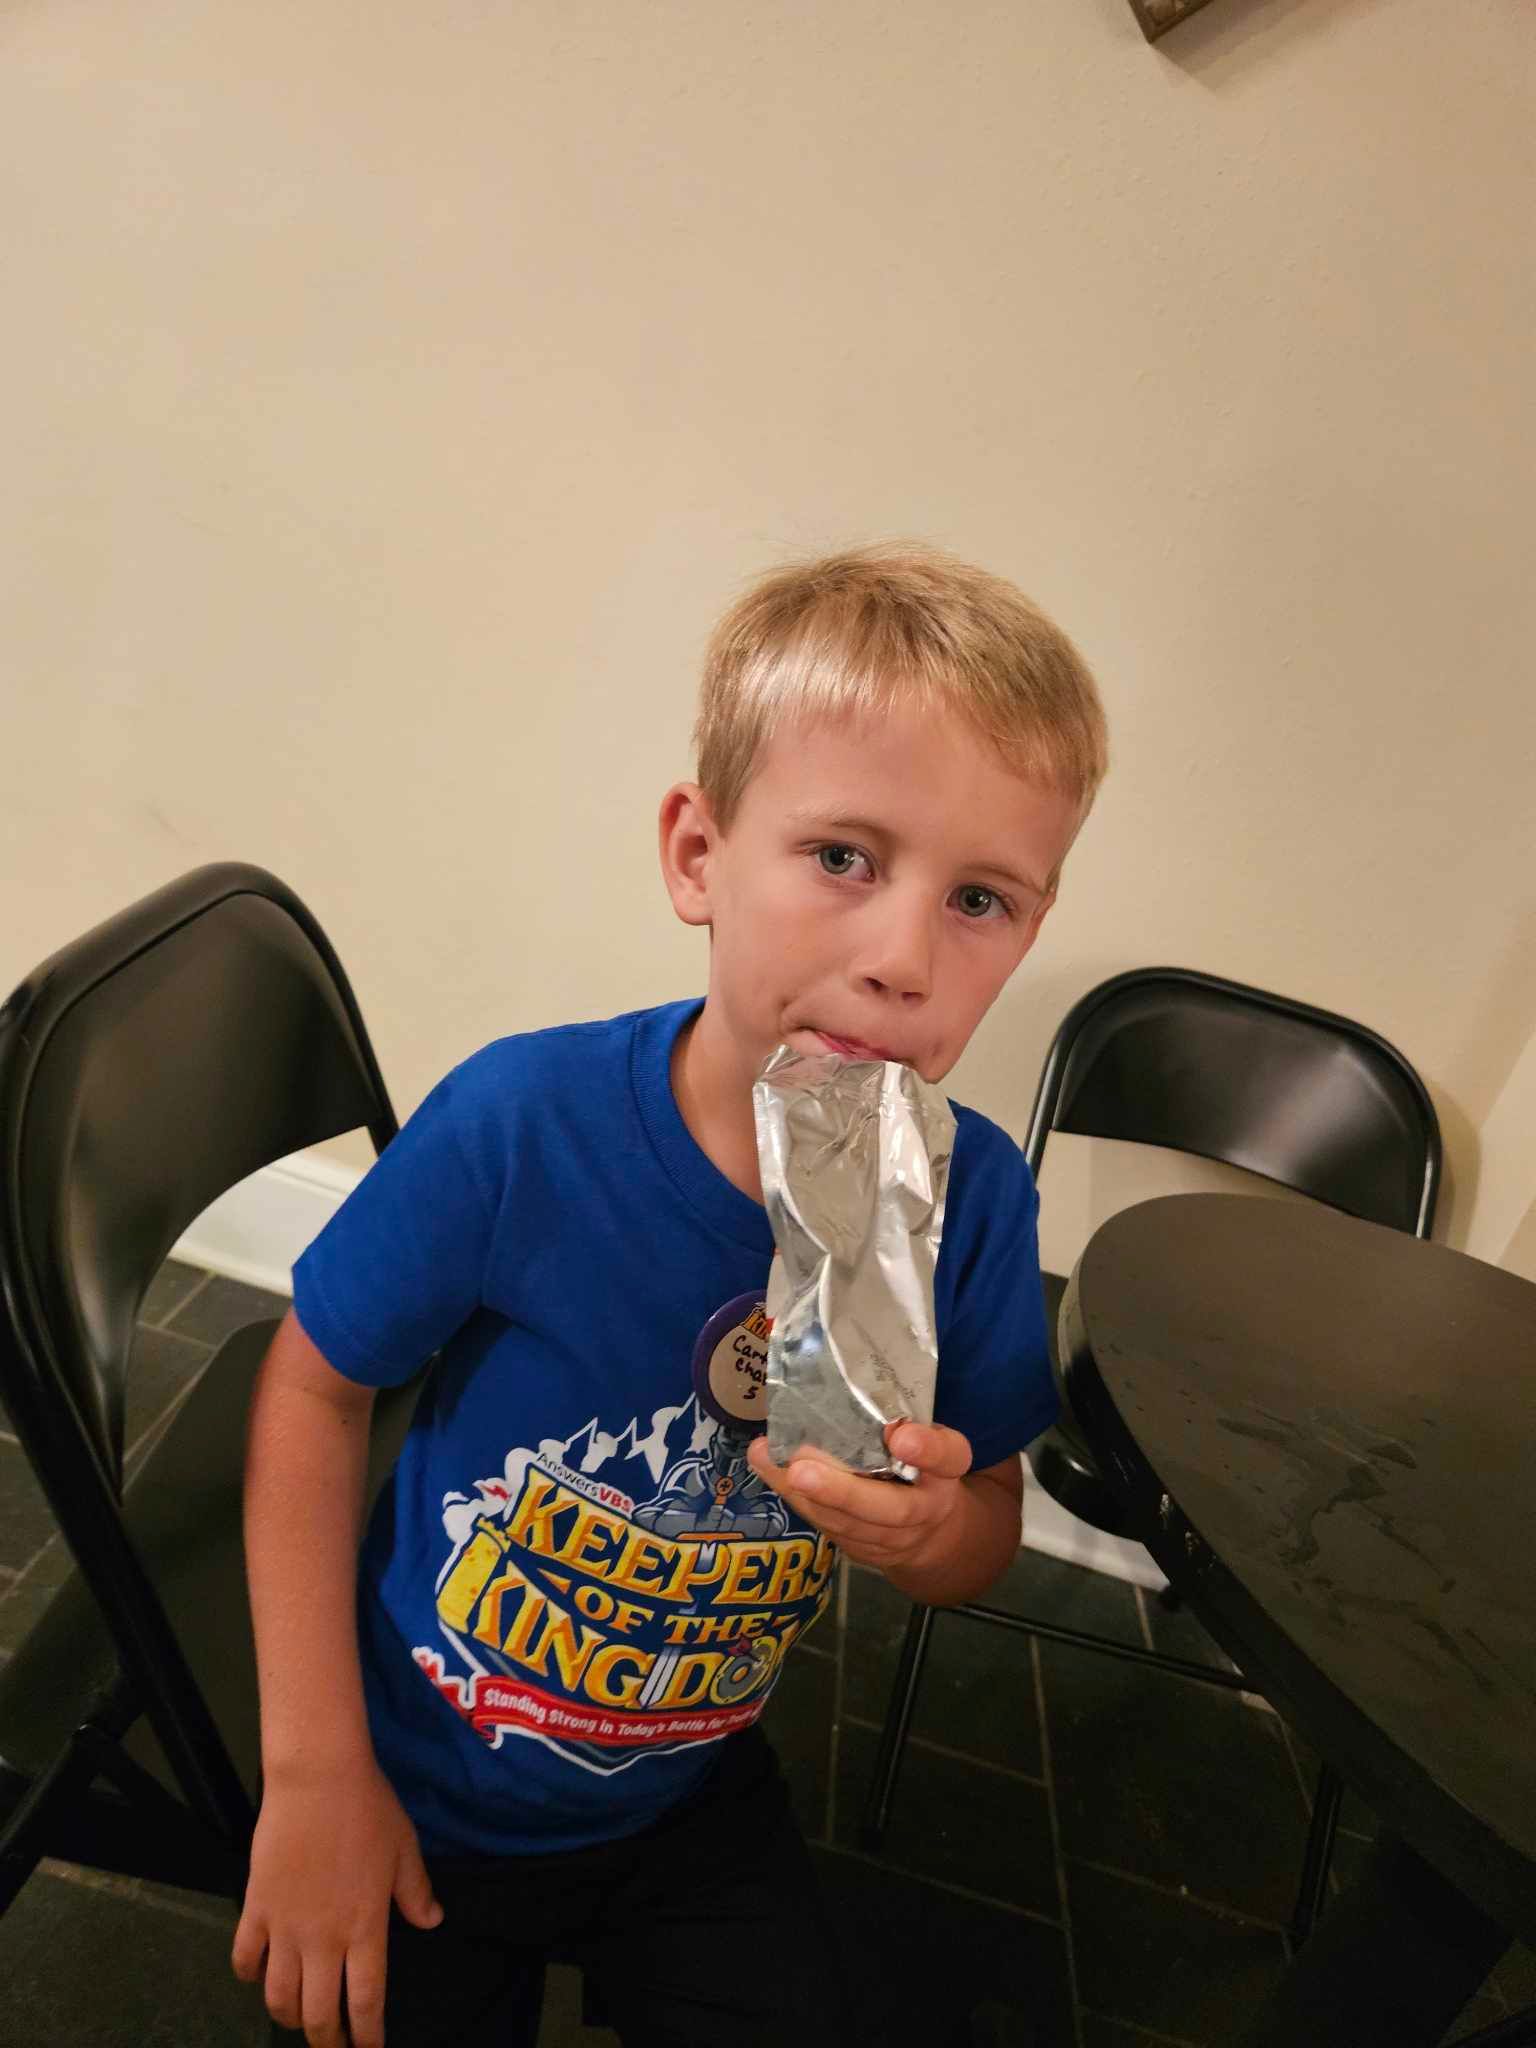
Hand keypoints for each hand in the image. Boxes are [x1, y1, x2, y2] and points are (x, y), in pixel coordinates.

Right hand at [231, 1759, 441, 2047]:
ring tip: (301, 2018)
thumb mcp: (405, 1850)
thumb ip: (417, 1893)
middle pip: (318, 2014)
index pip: (365, 2002)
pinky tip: (259, 1975)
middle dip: (327, 2041)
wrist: (318, 1776)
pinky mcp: (256, 1907)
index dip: (367, 2036)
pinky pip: (245, 1958)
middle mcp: (323, 1939)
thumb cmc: (369, 1809)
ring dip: (289, 2016)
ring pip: (279, 1996)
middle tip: (334, 2046)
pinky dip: (249, 1976)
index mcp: (365, 1928)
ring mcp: (285, 1926)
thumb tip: (431, 1922)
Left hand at [746, 1420, 972, 1572]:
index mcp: (948, 1470)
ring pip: (851, 1525)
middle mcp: (926, 1507)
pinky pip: (830, 1528)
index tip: (901, 1435)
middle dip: (845, 1492)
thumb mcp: (927, 1434)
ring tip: (774, 1465)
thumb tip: (851, 1374)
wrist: (932, 1530)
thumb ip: (901, 1414)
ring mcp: (894, 1538)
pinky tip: (769, 1470)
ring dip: (808, 1498)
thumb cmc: (920, 1463)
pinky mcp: (863, 1550)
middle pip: (893, 1509)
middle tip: (802, 1471)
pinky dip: (797, 1500)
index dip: (927, 1449)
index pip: (949, 1457)